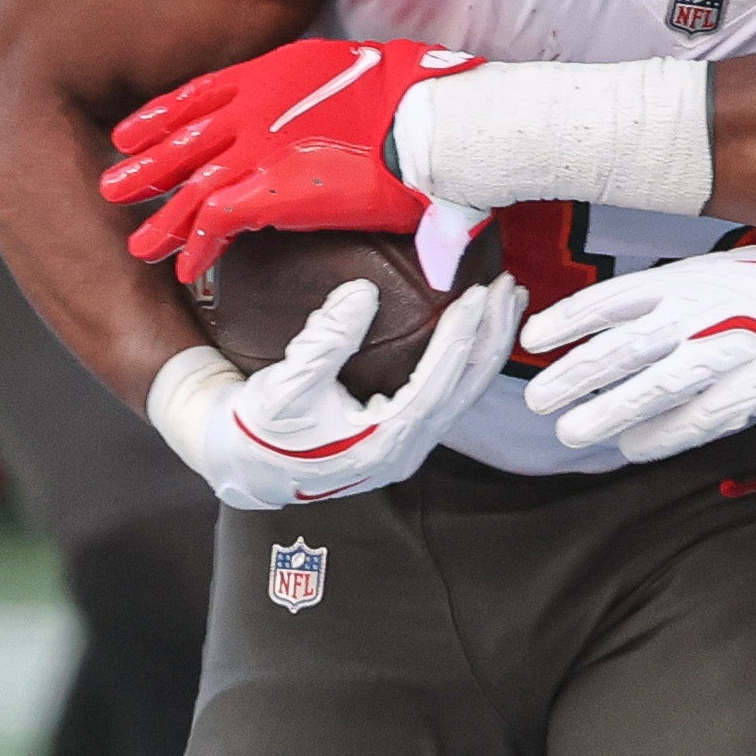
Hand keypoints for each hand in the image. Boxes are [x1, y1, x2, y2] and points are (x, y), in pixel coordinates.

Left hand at [103, 38, 484, 286]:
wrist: (429, 121)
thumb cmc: (415, 101)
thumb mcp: (366, 81)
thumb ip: (338, 100)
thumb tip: (344, 127)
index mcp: (273, 74)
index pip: (200, 96)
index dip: (163, 117)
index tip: (131, 134)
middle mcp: (254, 109)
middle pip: (182, 139)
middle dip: (148, 167)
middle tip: (114, 188)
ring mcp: (258, 149)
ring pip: (189, 186)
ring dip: (164, 218)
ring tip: (141, 245)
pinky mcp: (269, 190)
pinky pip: (217, 221)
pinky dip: (198, 246)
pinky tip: (186, 267)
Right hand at [146, 273, 522, 509]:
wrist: (245, 467)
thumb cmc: (260, 428)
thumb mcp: (284, 386)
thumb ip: (324, 342)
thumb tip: (362, 294)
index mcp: (383, 444)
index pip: (438, 384)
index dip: (460, 338)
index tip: (479, 295)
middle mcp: (406, 450)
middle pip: (465, 389)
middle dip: (491, 337)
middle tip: (510, 288)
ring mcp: (409, 445)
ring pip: (463, 393)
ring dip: (485, 346)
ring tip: (506, 302)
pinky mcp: (404, 435)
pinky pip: (449, 395)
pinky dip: (466, 360)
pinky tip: (476, 331)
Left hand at [520, 237, 755, 462]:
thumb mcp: (719, 270)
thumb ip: (670, 293)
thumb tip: (616, 321)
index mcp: (689, 280)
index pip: (614, 301)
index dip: (569, 321)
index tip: (534, 339)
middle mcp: (701, 317)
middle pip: (623, 351)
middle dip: (575, 376)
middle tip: (539, 399)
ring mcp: (727, 357)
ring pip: (654, 391)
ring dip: (608, 413)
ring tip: (571, 432)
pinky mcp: (753, 392)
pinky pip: (697, 421)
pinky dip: (660, 437)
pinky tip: (630, 449)